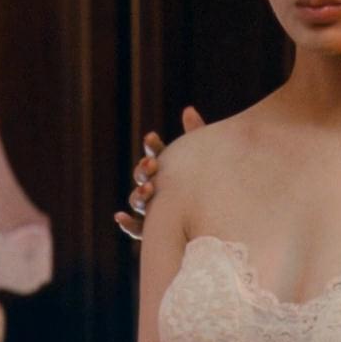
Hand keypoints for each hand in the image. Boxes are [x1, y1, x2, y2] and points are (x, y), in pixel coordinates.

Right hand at [113, 106, 205, 240]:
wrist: (221, 220)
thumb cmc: (212, 184)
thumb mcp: (208, 160)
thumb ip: (197, 137)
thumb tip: (188, 111)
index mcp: (168, 168)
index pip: (155, 154)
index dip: (152, 147)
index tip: (152, 137)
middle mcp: (157, 186)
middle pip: (143, 176)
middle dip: (144, 170)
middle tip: (152, 165)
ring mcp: (154, 208)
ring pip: (138, 199)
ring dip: (138, 193)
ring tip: (147, 189)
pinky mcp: (154, 230)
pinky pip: (136, 228)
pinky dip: (126, 222)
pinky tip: (119, 217)